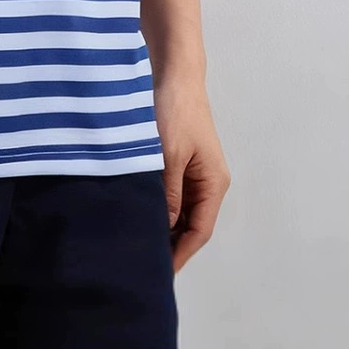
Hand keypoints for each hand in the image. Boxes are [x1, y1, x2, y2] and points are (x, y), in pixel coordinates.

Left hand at [153, 64, 230, 273]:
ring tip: (136, 244)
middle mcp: (208, 182)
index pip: (198, 232)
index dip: (179, 255)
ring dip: (162, 226)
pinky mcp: (180, 161)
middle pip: (190, 225)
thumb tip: (163, 230)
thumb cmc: (174, 111)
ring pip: (179, 211)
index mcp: (213, 184)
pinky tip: (138, 214)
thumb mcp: (168, 156)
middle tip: (141, 265)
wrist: (174, 72)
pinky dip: (158, 207)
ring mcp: (194, 172)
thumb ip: (167, 195)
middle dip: (169, 245)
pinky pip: (171, 194)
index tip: (158, 275)